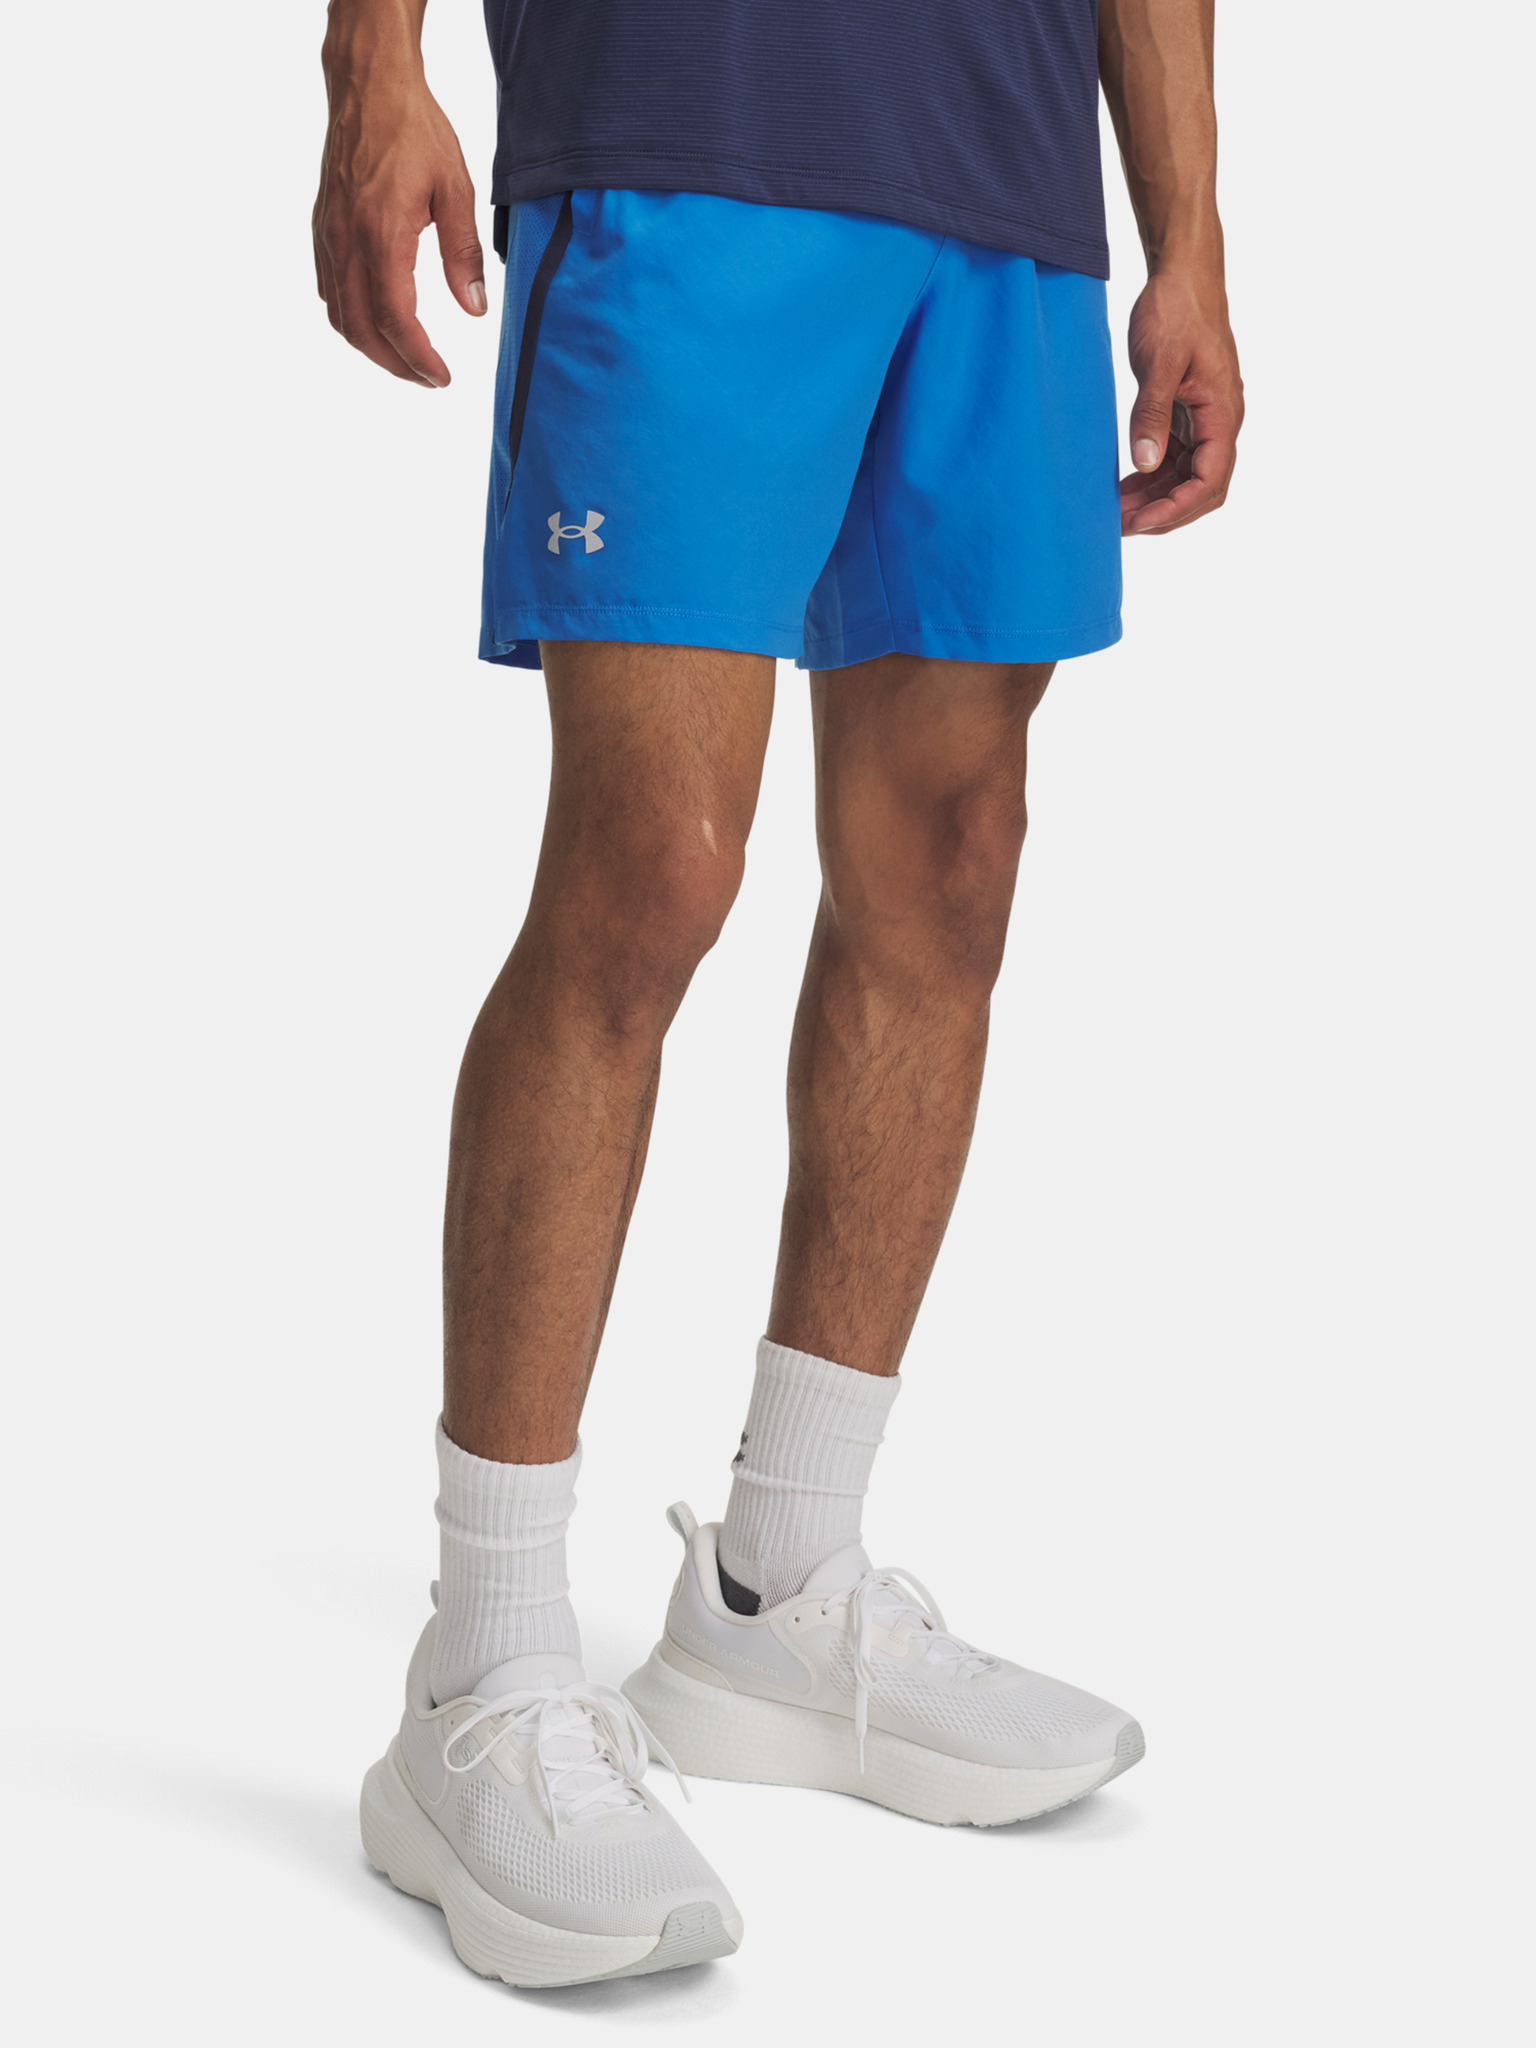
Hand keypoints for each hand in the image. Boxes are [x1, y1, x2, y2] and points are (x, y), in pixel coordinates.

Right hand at [313, 53, 484, 386]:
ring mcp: (329, 236)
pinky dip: (351, 318)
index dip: (417, 358)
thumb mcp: (456, 189)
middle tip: (427, 378)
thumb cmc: (414, 130)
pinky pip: (329, 290)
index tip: (441, 377)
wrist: (368, 87)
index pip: (395, 319)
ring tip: (406, 357)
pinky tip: (377, 321)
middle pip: (361, 330)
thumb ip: (463, 254)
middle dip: (395, 364)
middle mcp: (348, 240)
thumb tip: (474, 309)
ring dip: (371, 346)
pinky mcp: (323, 228)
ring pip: (340, 315)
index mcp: (382, 233)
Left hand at [1120, 267, 1243, 535]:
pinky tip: (1124, 488)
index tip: (1140, 522)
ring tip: (1114, 513)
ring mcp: (1204, 421)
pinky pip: (1174, 459)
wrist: (1182, 276)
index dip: (1176, 509)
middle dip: (1164, 512)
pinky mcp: (1187, 415)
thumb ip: (1152, 414)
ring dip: (1153, 499)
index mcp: (1223, 414)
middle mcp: (1219, 423)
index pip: (1209, 481)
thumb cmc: (1177, 310)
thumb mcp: (1159, 362)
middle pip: (1201, 490)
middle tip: (1121, 526)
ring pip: (1185, 478)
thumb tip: (1146, 464)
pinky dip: (1151, 478)